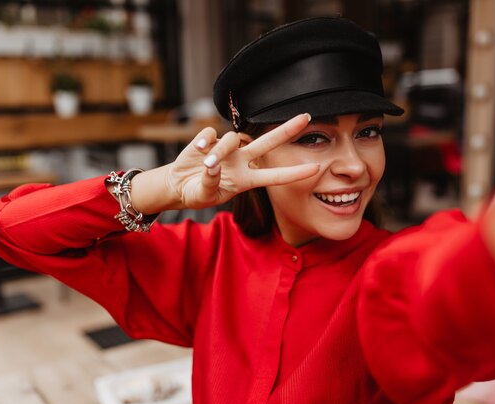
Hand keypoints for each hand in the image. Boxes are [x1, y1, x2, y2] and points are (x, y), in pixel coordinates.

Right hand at [166, 114, 318, 208]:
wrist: (177, 186)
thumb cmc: (197, 194)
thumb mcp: (204, 195)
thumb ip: (210, 183)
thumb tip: (213, 167)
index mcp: (246, 180)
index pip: (275, 176)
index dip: (295, 173)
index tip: (317, 168)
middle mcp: (240, 161)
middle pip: (268, 143)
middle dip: (287, 130)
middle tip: (306, 116)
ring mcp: (226, 149)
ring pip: (231, 139)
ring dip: (219, 151)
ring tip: (207, 165)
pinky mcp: (208, 140)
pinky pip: (211, 133)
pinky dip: (204, 141)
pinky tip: (197, 150)